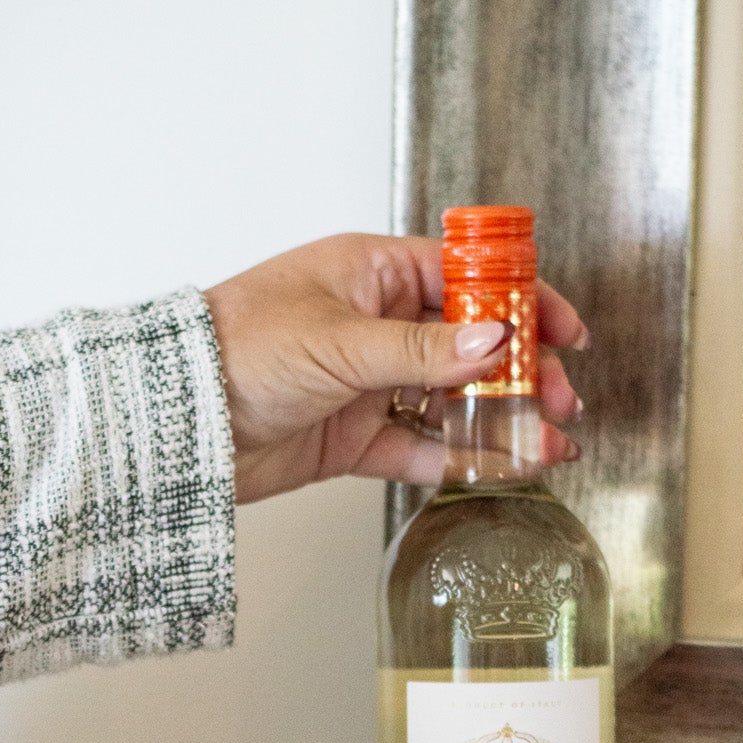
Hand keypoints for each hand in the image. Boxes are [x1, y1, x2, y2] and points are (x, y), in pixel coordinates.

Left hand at [203, 233, 587, 505]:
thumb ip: (421, 350)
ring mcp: (367, 384)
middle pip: (468, 345)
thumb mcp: (340, 341)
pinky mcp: (353, 438)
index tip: (564, 333)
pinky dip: (460, 459)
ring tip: (551, 444)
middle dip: (521, 373)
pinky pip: (419, 448)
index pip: (465, 280)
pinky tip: (501, 467)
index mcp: (371, 274)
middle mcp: (375, 324)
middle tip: (563, 401)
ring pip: (450, 401)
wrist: (178, 421)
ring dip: (501, 421)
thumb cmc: (241, 350)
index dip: (520, 304)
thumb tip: (493, 343)